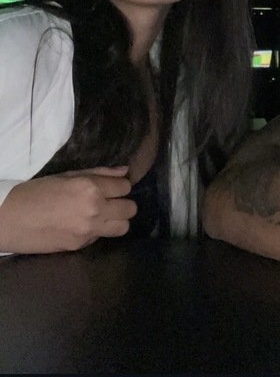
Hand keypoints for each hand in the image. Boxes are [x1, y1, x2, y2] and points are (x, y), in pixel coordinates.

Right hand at [0, 166, 137, 253]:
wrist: (11, 218)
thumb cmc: (38, 191)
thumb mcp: (68, 175)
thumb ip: (100, 173)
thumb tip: (125, 171)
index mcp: (91, 188)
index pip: (125, 187)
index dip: (121, 186)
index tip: (114, 188)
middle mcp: (95, 209)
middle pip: (130, 209)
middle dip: (123, 203)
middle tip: (111, 202)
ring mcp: (89, 230)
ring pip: (123, 227)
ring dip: (117, 220)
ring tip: (104, 216)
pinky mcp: (81, 245)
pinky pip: (102, 237)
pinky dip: (98, 231)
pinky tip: (84, 225)